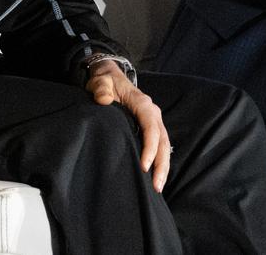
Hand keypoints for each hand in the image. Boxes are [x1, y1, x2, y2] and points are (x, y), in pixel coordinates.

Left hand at [85, 60, 170, 192]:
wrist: (110, 77)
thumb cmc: (105, 82)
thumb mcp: (100, 82)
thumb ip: (101, 89)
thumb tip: (104, 100)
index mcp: (143, 103)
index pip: (151, 128)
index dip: (150, 147)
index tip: (144, 166)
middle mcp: (152, 113)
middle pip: (163, 140)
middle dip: (162, 164)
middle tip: (156, 186)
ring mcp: (153, 121)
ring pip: (165, 145)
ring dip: (163, 166)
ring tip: (158, 187)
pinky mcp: (150, 128)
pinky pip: (160, 146)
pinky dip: (160, 162)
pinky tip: (155, 178)